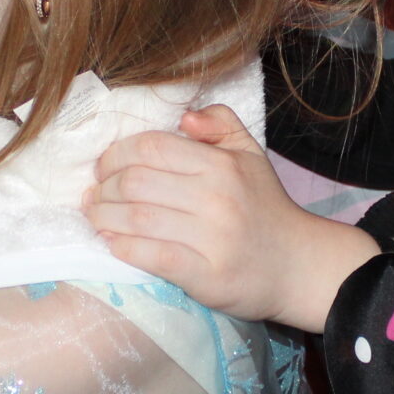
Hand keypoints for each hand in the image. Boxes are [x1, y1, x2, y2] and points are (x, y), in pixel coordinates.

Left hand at [85, 106, 375, 333]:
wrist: (298, 265)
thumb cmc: (265, 208)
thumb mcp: (251, 154)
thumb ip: (220, 123)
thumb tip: (182, 118)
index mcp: (221, 165)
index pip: (151, 147)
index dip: (116, 154)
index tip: (105, 166)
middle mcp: (216, 198)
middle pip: (135, 182)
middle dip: (103, 187)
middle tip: (95, 194)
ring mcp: (211, 238)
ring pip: (137, 219)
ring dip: (103, 218)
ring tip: (95, 217)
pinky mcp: (206, 275)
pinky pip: (152, 256)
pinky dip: (123, 248)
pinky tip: (112, 244)